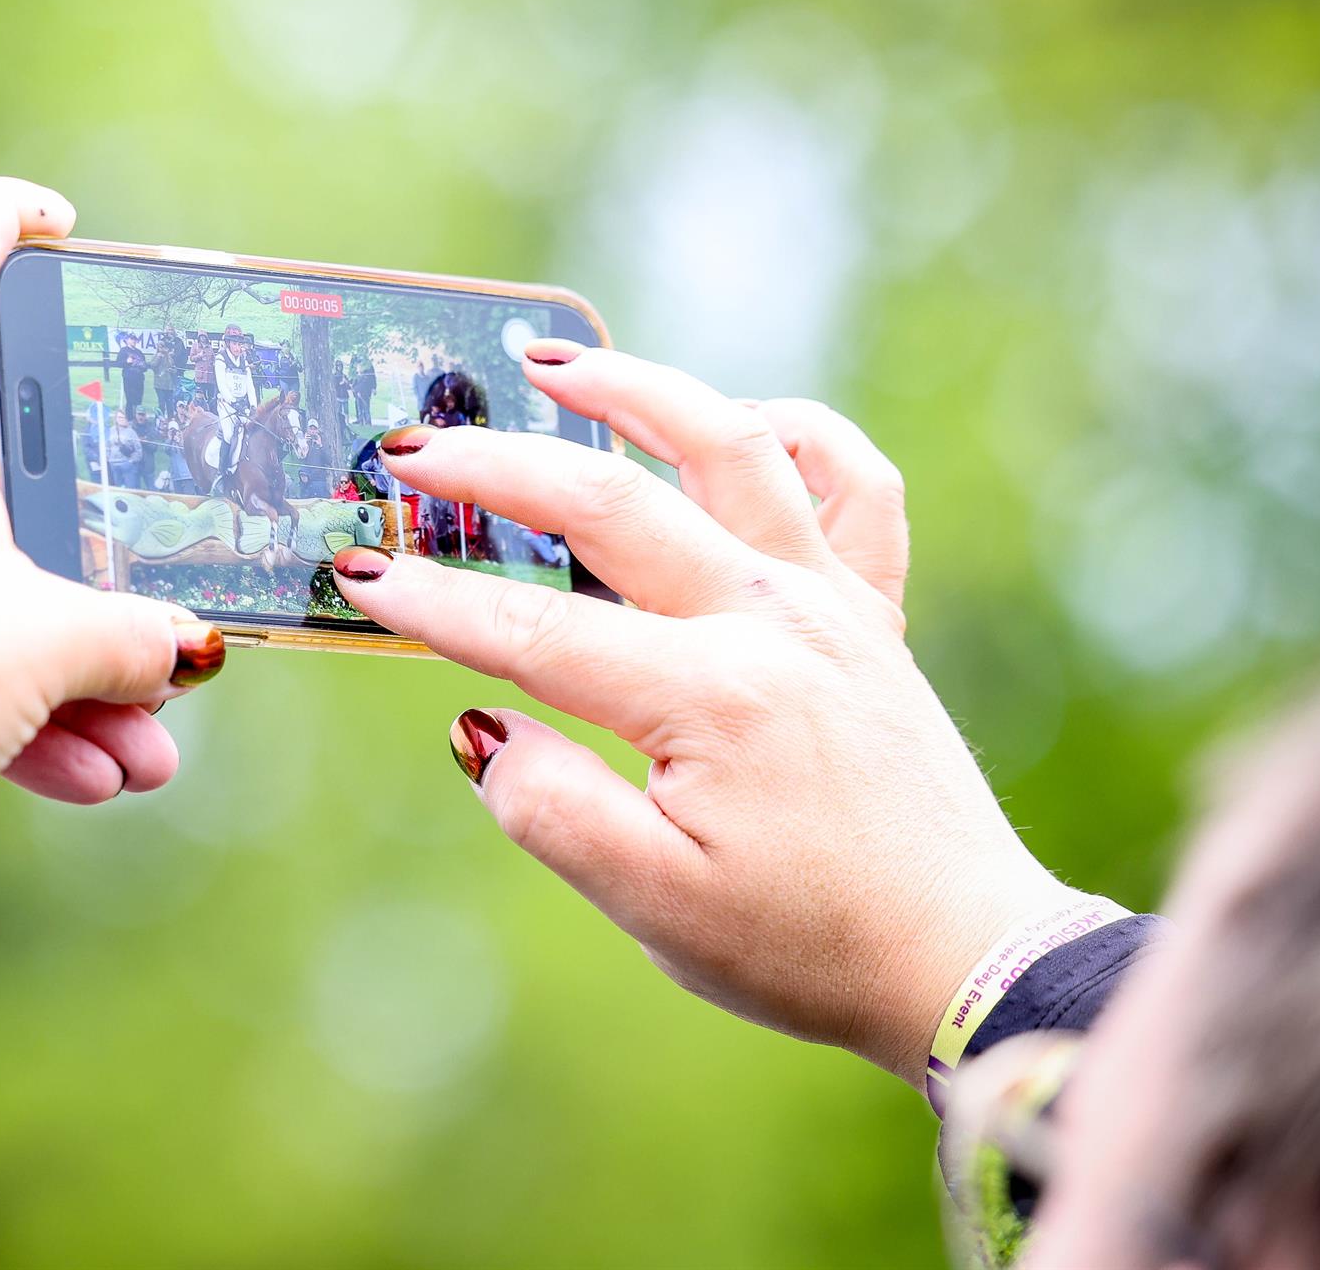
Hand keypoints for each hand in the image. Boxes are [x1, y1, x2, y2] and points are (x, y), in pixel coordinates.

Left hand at [0, 178, 224, 807]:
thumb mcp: (54, 644)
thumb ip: (131, 637)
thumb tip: (179, 652)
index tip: (53, 221)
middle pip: (1, 494)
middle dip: (94, 581)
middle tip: (157, 628)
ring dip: (69, 679)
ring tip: (140, 758)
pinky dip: (11, 713)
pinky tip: (85, 780)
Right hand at [331, 341, 1070, 1086]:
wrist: (961, 956)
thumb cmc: (803, 945)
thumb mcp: (659, 913)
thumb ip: (554, 814)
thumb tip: (479, 728)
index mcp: (709, 698)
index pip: (535, 630)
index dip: (432, 602)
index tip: (357, 576)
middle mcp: (773, 621)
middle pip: (614, 504)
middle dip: (495, 469)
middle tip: (408, 450)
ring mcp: (832, 603)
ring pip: (732, 446)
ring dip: (636, 391)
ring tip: (551, 362)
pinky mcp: (874, 611)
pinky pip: (853, 482)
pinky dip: (793, 434)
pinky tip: (735, 425)